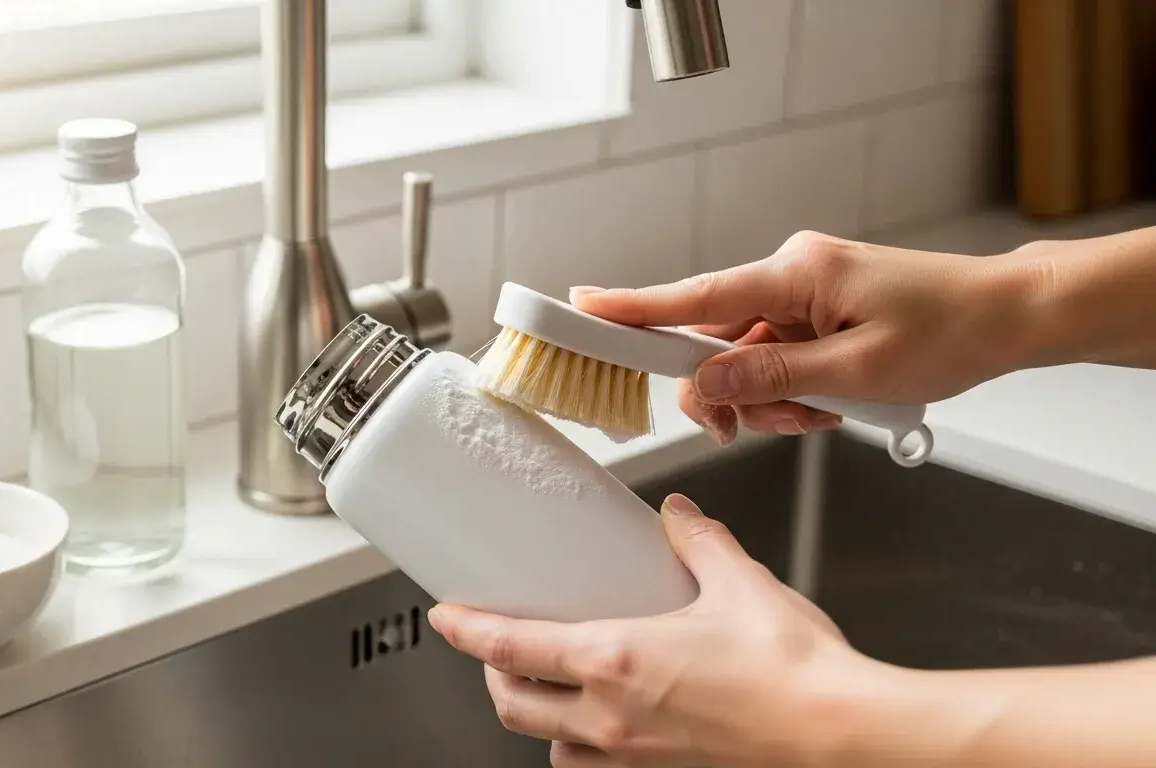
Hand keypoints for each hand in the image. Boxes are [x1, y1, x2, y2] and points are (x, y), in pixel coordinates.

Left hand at [427, 494, 876, 767]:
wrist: (844, 736)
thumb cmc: (794, 671)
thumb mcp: (739, 581)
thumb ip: (698, 542)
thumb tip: (678, 518)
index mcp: (616, 660)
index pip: (511, 646)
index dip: (467, 630)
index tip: (445, 616)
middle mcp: (613, 717)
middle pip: (514, 705)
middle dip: (492, 677)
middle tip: (496, 651)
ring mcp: (637, 757)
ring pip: (553, 747)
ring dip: (539, 719)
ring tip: (550, 691)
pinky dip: (585, 752)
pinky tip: (606, 728)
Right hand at [570, 231, 1025, 444]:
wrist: (1011, 317)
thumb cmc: (951, 331)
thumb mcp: (858, 371)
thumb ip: (771, 377)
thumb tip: (706, 383)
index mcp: (794, 273)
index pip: (695, 297)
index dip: (633, 308)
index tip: (580, 308)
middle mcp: (789, 275)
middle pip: (716, 342)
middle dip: (731, 392)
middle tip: (753, 427)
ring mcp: (803, 295)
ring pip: (747, 361)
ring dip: (772, 399)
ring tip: (825, 412)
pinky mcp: (816, 313)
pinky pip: (777, 359)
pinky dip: (794, 391)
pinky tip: (831, 403)